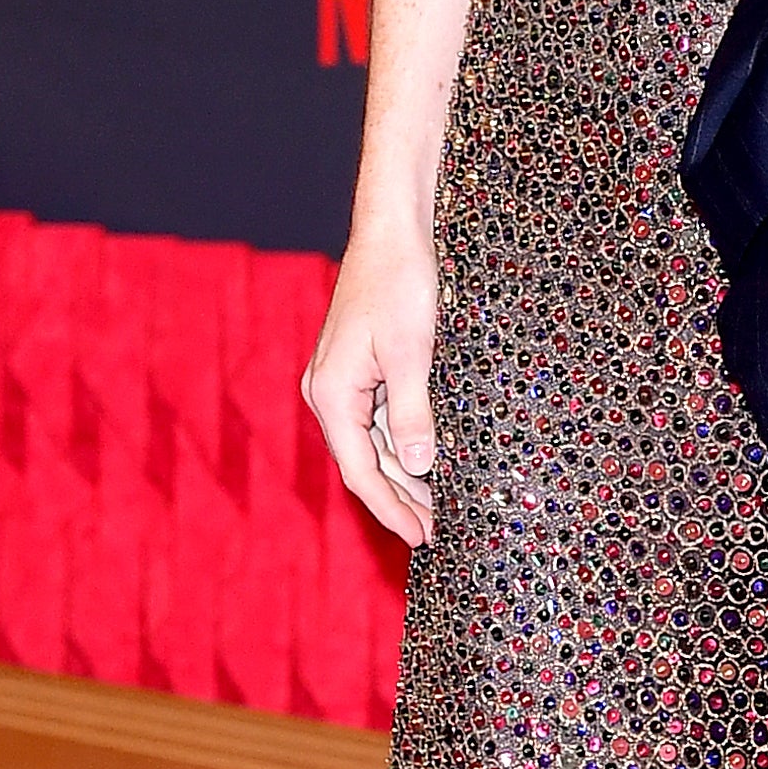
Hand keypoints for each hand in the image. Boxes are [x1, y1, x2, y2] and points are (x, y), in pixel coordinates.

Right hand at [303, 230, 439, 544]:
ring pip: (372, 444)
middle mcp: (328, 392)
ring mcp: (342, 381)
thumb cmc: (401, 283)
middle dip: (399, 500)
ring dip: (404, 475)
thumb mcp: (412, 353)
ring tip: (439, 507)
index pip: (360, 471)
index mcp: (332, 393)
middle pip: (363, 464)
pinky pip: (378, 419)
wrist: (395, 230)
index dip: (391, 509)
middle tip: (437, 532)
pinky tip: (430, 460)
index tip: (421, 538)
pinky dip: (403, 444)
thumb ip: (412, 414)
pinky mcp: (360, 367)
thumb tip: (418, 469)